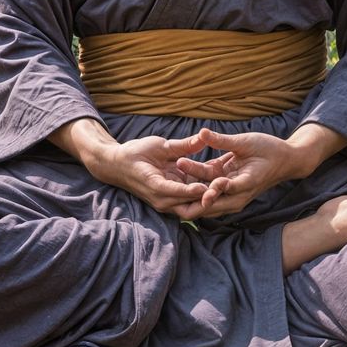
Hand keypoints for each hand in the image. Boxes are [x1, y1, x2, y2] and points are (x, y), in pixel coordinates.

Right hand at [90, 133, 214, 214]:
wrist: (118, 165)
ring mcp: (168, 201)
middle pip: (191, 208)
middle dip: (208, 201)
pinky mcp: (172, 198)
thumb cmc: (135, 153)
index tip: (212, 185)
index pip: (180, 193)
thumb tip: (203, 137)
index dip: (197, 190)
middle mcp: (163, 199)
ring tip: (228, 186)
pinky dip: (204, 194)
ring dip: (209, 199)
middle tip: (226, 189)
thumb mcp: (159, 146)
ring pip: (193, 207)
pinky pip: (191, 200)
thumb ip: (182, 145)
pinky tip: (220, 182)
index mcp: (157, 186)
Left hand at [168, 128, 301, 219]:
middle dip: (189, 201)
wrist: (285, 160)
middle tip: (168, 199)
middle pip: (208, 204)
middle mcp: (236, 195)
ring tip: (166, 195)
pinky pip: (207, 192)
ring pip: (205, 201)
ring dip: (188, 197)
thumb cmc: (269, 149)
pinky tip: (176, 187)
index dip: (207, 192)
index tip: (192, 191)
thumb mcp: (246, 142)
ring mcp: (231, 194)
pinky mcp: (226, 188)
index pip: (222, 190)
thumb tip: (202, 132)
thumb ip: (223, 140)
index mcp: (244, 183)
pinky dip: (193, 191)